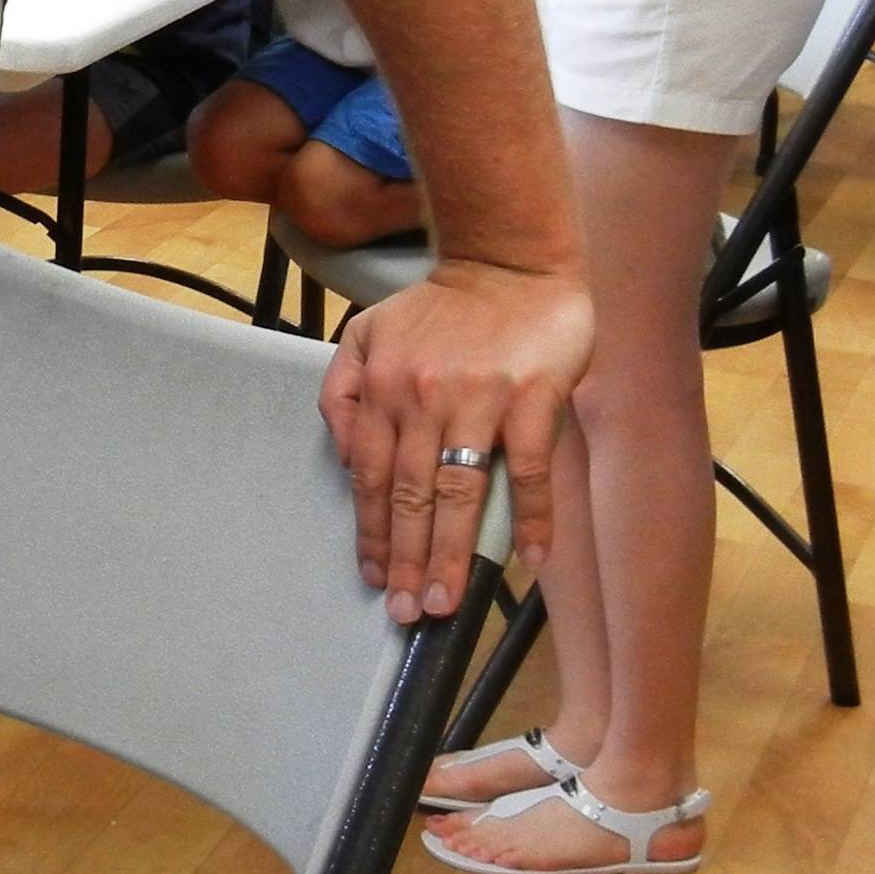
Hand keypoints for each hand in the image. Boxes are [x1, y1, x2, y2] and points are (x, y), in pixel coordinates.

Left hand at [320, 259, 589, 621]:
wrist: (508, 263)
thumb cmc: (439, 310)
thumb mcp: (366, 335)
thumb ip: (342, 391)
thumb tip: (345, 455)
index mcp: (382, 387)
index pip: (371, 476)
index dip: (374, 532)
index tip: (376, 577)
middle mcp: (422, 397)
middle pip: (412, 495)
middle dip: (408, 559)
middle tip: (410, 610)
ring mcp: (478, 399)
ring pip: (460, 490)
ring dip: (454, 552)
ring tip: (448, 599)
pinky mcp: (530, 397)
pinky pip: (528, 469)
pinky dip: (531, 515)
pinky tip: (529, 557)